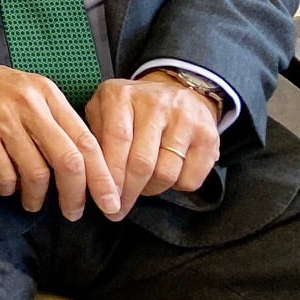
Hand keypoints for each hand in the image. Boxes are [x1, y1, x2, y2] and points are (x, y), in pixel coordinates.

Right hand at [0, 51, 120, 219]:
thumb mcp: (21, 91)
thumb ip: (49, 119)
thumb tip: (80, 164)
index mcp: (45, 91)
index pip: (86, 139)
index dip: (102, 176)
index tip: (109, 201)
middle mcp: (28, 101)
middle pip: (69, 159)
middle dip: (76, 194)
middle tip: (74, 213)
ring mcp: (2, 115)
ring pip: (36, 170)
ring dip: (37, 195)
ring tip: (32, 203)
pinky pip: (4, 172)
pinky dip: (7, 187)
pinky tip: (5, 187)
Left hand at [85, 74, 221, 217]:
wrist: (178, 90)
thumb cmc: (132, 107)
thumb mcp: (104, 108)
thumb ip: (94, 134)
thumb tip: (91, 174)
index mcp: (121, 95)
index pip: (116, 141)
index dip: (110, 175)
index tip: (105, 200)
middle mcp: (155, 104)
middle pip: (142, 162)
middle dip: (129, 192)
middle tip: (119, 209)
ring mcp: (185, 119)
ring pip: (166, 173)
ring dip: (151, 190)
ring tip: (142, 189)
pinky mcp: (209, 137)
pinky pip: (190, 179)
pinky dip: (175, 188)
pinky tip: (166, 179)